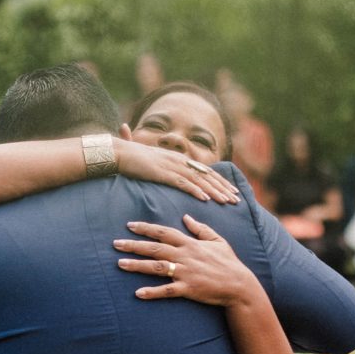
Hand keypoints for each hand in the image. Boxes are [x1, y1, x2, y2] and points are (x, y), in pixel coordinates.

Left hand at [113, 214, 259, 306]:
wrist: (240, 285)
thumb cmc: (229, 263)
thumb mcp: (218, 241)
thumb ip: (200, 228)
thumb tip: (186, 216)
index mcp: (190, 244)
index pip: (164, 232)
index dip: (146, 228)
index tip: (129, 225)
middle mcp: (185, 256)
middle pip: (155, 248)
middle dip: (134, 245)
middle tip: (115, 243)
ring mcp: (186, 272)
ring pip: (157, 267)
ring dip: (137, 265)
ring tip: (120, 263)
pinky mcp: (188, 288)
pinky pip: (167, 290)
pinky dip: (152, 292)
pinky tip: (138, 293)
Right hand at [116, 139, 239, 204]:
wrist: (117, 152)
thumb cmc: (129, 157)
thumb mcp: (149, 162)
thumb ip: (158, 167)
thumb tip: (162, 172)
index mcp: (177, 158)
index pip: (203, 170)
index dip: (218, 181)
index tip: (230, 190)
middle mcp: (178, 160)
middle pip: (206, 175)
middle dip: (222, 187)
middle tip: (236, 199)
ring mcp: (171, 166)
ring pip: (198, 180)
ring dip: (214, 191)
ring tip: (227, 201)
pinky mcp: (162, 173)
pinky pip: (182, 183)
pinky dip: (195, 190)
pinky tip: (205, 199)